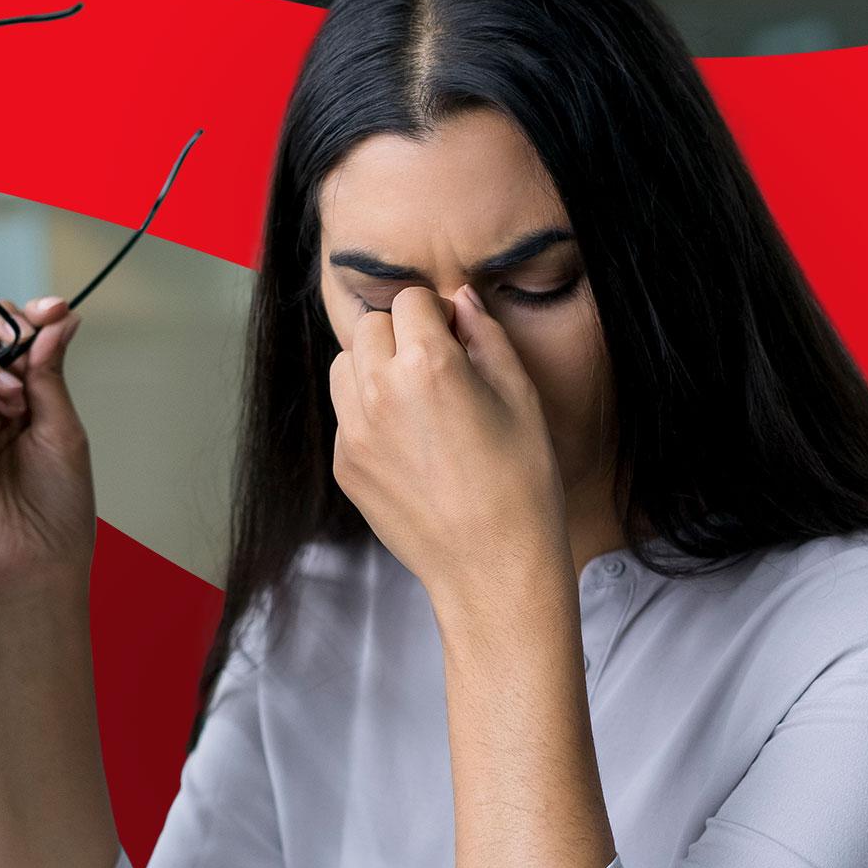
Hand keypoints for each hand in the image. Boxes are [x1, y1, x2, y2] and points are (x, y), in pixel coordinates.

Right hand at [0, 295, 95, 607]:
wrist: (35, 565)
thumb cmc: (57, 509)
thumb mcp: (63, 429)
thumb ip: (51, 373)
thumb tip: (61, 316)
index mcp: (26, 401)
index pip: (19, 339)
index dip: (35, 316)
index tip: (59, 307)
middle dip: (9, 318)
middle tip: (38, 324)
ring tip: (22, 377)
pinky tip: (7, 390)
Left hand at [327, 283, 565, 601]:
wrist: (492, 567)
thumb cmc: (521, 483)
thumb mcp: (521, 397)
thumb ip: (486, 336)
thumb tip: (461, 299)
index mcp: (428, 364)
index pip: (411, 300)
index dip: (438, 314)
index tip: (456, 338)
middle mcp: (380, 391)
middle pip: (371, 327)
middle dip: (401, 336)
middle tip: (438, 369)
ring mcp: (355, 432)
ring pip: (346, 366)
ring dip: (375, 369)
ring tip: (416, 402)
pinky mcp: (346, 466)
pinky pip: (347, 416)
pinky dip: (369, 415)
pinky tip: (410, 446)